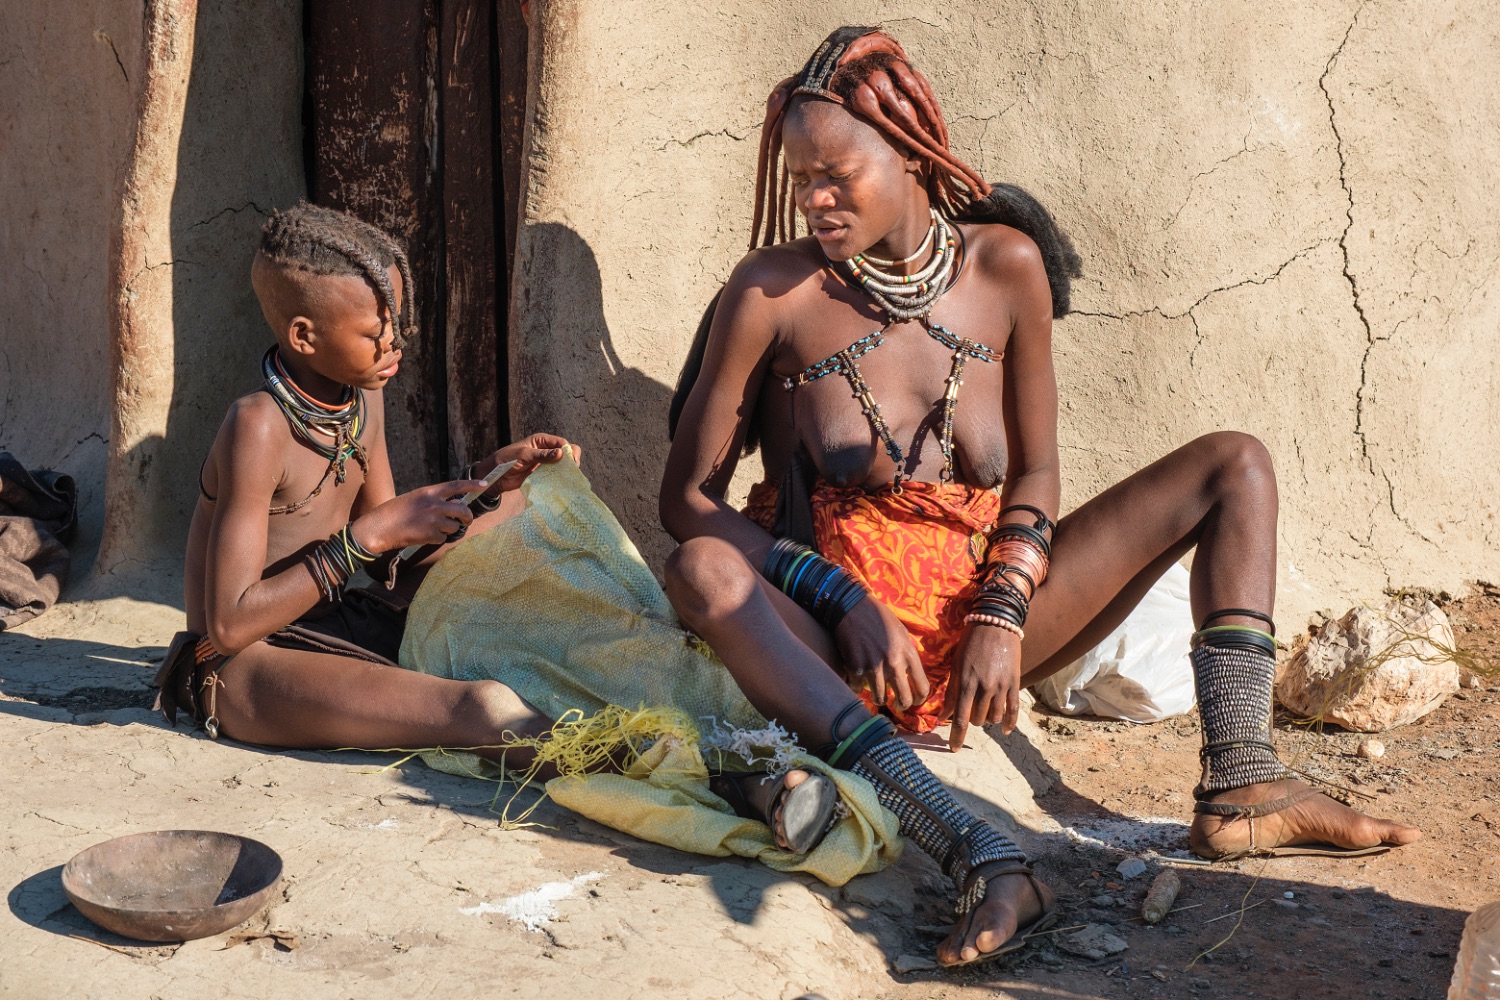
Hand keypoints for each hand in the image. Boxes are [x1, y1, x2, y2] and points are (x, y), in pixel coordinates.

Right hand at [350, 479, 485, 552]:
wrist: (378, 527)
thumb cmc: (393, 512)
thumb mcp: (414, 498)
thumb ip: (433, 500)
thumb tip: (452, 504)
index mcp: (429, 492)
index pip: (456, 486)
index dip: (472, 485)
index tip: (485, 484)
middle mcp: (434, 504)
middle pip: (463, 510)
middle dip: (468, 517)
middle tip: (466, 521)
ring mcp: (433, 520)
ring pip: (455, 527)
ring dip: (449, 530)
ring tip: (434, 529)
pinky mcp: (430, 535)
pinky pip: (443, 539)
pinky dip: (437, 539)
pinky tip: (424, 537)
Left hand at [476, 433, 578, 496]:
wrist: (497, 476)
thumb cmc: (507, 459)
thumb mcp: (524, 455)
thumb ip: (542, 455)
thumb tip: (561, 453)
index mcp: (542, 441)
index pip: (562, 442)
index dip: (568, 451)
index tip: (571, 462)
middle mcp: (546, 450)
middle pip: (566, 452)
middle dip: (571, 460)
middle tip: (572, 470)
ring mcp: (546, 463)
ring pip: (563, 465)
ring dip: (567, 470)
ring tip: (567, 478)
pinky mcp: (544, 474)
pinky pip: (556, 475)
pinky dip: (561, 478)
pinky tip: (562, 483)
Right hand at [832, 597, 930, 712]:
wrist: (852, 607)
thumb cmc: (879, 617)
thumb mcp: (902, 632)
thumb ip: (907, 654)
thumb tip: (910, 674)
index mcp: (908, 653)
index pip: (922, 687)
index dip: (920, 699)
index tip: (915, 701)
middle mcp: (893, 663)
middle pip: (904, 699)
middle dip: (902, 705)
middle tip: (897, 705)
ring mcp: (874, 667)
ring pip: (880, 698)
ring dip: (879, 699)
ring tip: (877, 695)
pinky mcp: (855, 668)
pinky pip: (858, 689)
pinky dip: (858, 687)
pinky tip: (858, 681)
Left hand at [943, 622, 1022, 751]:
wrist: (995, 624)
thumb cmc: (970, 643)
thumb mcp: (956, 665)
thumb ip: (950, 692)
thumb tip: (942, 716)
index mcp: (966, 682)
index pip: (960, 718)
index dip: (956, 736)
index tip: (953, 749)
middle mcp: (984, 687)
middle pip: (978, 719)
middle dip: (971, 720)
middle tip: (969, 711)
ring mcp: (1001, 686)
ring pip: (994, 717)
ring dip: (987, 719)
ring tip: (983, 711)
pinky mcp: (1014, 683)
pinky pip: (1014, 710)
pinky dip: (1010, 723)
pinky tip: (1005, 730)